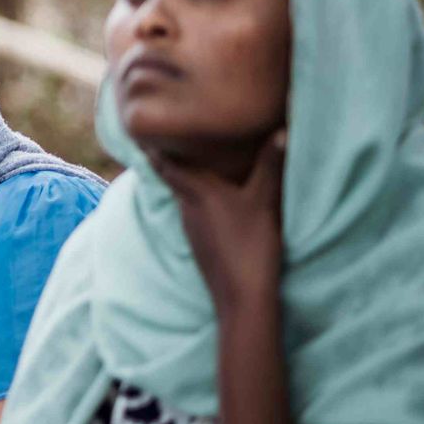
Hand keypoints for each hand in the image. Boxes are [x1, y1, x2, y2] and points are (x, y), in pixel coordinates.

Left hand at [155, 129, 286, 311]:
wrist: (242, 297)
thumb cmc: (251, 244)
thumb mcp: (265, 201)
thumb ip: (271, 164)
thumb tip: (281, 129)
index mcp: (195, 192)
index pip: (164, 162)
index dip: (154, 144)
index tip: (142, 126)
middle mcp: (186, 207)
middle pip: (172, 177)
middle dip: (171, 156)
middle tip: (172, 135)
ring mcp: (192, 228)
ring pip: (184, 195)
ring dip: (187, 178)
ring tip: (194, 159)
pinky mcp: (201, 244)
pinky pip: (195, 211)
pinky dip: (199, 197)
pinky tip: (214, 198)